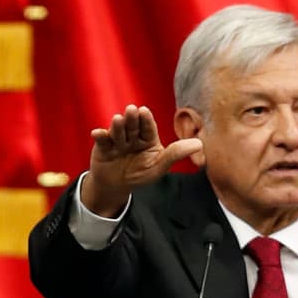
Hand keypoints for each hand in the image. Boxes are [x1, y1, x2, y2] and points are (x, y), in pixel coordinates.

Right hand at [81, 103, 202, 216]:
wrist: (117, 187)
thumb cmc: (140, 174)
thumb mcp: (159, 166)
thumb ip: (176, 154)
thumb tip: (200, 143)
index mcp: (147, 138)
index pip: (148, 126)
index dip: (146, 119)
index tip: (144, 111)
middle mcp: (132, 136)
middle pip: (132, 126)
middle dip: (132, 118)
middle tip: (132, 110)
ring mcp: (117, 141)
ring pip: (118, 131)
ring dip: (117, 126)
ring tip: (118, 120)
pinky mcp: (103, 148)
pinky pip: (101, 140)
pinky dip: (99, 136)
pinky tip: (97, 133)